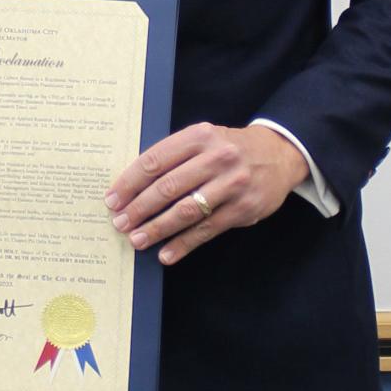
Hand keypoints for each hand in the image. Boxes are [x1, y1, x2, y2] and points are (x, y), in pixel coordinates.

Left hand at [105, 123, 309, 265]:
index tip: (112, 199)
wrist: (278, 154)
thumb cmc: (227, 148)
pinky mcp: (243, 209)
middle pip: (167, 187)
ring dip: (157, 229)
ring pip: (186, 211)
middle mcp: (216, 157)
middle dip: (139, 208)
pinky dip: (183, 244)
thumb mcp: (202, 139)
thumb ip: (172, 156)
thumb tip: (131, 187)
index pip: (155, 160)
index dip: (129, 182)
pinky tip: (166, 254)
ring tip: (136, 240)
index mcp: (199, 136)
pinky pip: (206, 230)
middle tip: (119, 223)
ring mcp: (232, 184)